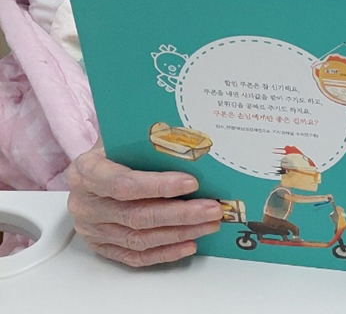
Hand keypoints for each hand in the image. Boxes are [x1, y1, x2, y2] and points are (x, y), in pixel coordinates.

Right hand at [66, 139, 222, 266]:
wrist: (89, 171)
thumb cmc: (112, 151)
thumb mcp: (123, 138)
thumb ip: (149, 143)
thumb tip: (191, 145)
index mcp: (87, 171)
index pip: (124, 183)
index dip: (159, 186)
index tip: (192, 183)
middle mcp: (85, 204)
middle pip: (136, 215)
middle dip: (180, 214)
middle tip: (211, 209)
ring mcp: (91, 229)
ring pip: (139, 239)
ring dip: (179, 233)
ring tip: (208, 224)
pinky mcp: (100, 246)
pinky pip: (134, 256)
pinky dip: (164, 253)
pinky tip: (189, 244)